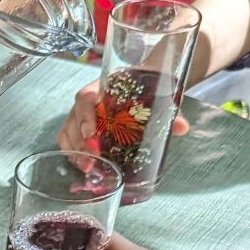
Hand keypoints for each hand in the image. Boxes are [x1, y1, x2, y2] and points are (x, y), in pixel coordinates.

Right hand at [58, 78, 188, 154]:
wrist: (149, 81)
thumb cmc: (150, 86)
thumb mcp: (162, 93)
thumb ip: (171, 110)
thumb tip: (182, 127)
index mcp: (102, 86)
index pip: (84, 98)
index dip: (85, 116)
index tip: (92, 133)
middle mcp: (88, 100)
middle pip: (73, 119)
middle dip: (79, 142)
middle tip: (91, 161)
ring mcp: (83, 115)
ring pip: (67, 131)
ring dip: (73, 151)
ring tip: (87, 168)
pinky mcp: (83, 127)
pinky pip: (68, 139)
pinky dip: (72, 154)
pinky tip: (83, 166)